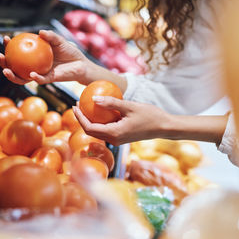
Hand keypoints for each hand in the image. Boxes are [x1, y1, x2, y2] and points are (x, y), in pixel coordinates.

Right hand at [0, 30, 90, 84]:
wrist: (80, 63)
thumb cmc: (69, 51)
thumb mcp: (59, 40)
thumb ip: (50, 36)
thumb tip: (40, 32)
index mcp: (34, 56)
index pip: (18, 51)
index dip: (9, 46)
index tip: (6, 39)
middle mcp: (33, 66)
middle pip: (14, 66)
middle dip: (3, 63)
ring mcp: (40, 73)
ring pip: (22, 77)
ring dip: (12, 76)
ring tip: (6, 70)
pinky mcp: (48, 80)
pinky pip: (39, 79)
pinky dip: (34, 77)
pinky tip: (31, 74)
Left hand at [73, 96, 229, 145]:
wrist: (164, 127)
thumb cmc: (149, 115)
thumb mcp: (130, 106)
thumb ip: (111, 102)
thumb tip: (93, 98)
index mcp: (114, 133)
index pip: (89, 128)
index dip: (79, 117)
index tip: (74, 105)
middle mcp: (114, 140)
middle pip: (91, 132)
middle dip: (81, 119)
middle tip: (77, 104)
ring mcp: (118, 140)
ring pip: (98, 132)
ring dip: (89, 120)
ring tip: (85, 106)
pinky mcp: (121, 137)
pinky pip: (106, 130)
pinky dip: (99, 122)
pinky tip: (100, 110)